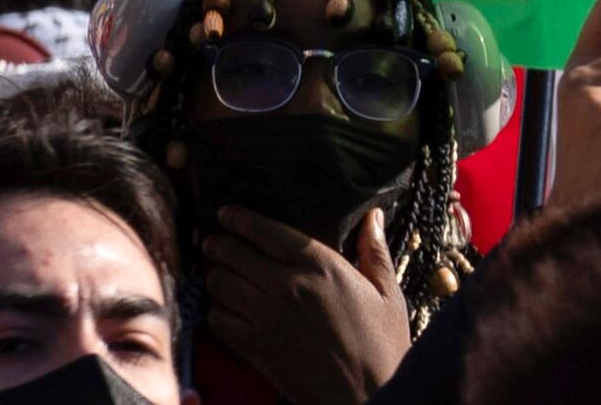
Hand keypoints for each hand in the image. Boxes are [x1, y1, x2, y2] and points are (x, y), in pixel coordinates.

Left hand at [199, 204, 411, 404]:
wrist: (366, 395)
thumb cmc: (382, 345)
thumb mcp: (389, 293)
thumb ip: (375, 251)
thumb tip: (373, 217)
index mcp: (321, 267)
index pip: (268, 232)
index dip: (242, 219)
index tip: (227, 213)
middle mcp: (288, 288)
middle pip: (236, 255)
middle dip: (219, 244)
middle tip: (212, 240)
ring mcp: (267, 319)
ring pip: (221, 285)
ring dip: (214, 274)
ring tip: (214, 269)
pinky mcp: (256, 348)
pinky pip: (219, 321)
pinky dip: (216, 310)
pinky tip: (222, 307)